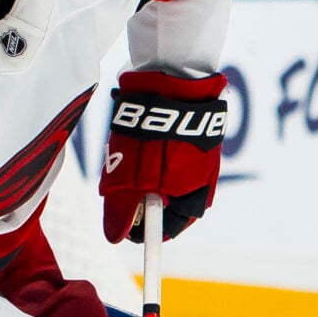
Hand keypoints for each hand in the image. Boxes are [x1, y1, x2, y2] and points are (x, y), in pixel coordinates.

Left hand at [99, 68, 229, 242]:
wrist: (173, 79)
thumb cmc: (154, 132)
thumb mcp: (130, 178)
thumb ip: (123, 209)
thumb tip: (115, 237)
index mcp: (193, 198)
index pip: (169, 229)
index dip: (142, 229)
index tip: (121, 222)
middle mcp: (202, 181)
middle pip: (167, 203)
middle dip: (141, 196)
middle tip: (119, 180)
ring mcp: (201, 157)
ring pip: (166, 177)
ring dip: (145, 172)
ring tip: (129, 152)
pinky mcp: (194, 136)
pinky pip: (171, 154)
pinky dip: (153, 152)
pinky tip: (141, 136)